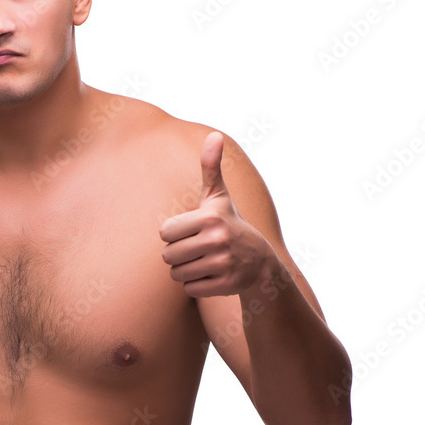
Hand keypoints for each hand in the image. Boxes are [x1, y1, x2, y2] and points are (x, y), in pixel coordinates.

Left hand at [159, 131, 277, 296]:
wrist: (260, 262)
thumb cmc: (229, 224)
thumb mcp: (218, 197)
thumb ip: (211, 167)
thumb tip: (214, 135)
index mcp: (209, 217)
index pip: (164, 232)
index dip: (175, 234)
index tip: (193, 231)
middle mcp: (217, 240)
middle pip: (168, 255)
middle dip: (178, 254)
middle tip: (198, 250)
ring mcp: (223, 264)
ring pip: (176, 274)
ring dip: (186, 271)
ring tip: (205, 262)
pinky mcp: (226, 286)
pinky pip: (190, 289)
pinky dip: (197, 286)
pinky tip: (213, 276)